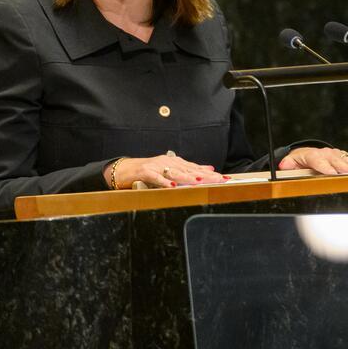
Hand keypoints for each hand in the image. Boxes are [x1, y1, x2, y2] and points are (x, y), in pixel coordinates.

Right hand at [105, 152, 228, 188]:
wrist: (124, 170)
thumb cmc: (148, 172)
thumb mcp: (169, 170)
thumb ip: (188, 170)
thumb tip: (209, 170)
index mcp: (174, 162)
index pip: (194, 168)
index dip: (209, 173)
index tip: (223, 178)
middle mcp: (167, 162)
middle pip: (188, 169)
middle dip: (204, 175)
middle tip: (218, 179)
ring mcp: (156, 166)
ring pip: (175, 173)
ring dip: (187, 178)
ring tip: (199, 182)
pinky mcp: (145, 172)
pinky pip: (156, 178)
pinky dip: (164, 182)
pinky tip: (172, 186)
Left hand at [279, 147, 347, 174]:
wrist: (307, 154)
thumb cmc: (299, 161)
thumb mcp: (290, 163)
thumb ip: (288, 165)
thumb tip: (284, 165)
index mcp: (312, 155)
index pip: (319, 161)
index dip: (326, 167)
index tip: (332, 173)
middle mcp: (325, 153)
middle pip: (335, 160)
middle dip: (343, 167)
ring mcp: (335, 154)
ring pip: (346, 159)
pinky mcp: (342, 156)